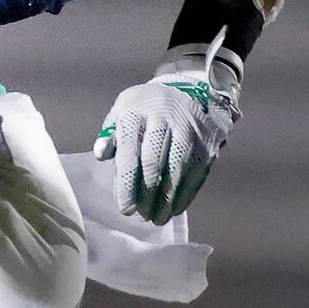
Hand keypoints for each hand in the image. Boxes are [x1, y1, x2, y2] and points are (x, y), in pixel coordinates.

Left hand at [94, 43, 242, 222]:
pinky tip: (175, 209)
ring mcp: (189, 131)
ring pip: (176, 172)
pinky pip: (196, 174)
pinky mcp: (207, 143)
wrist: (192, 88)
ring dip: (167, 200)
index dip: (126, 183)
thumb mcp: (124, 108)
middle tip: (140, 215)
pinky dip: (185, 195)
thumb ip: (110, 132)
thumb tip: (101, 155)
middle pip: (153, 164)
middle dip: (146, 194)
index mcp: (137, 111)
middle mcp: (165, 119)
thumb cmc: (148, 106)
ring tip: (157, 219)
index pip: (129, 152)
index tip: (125, 208)